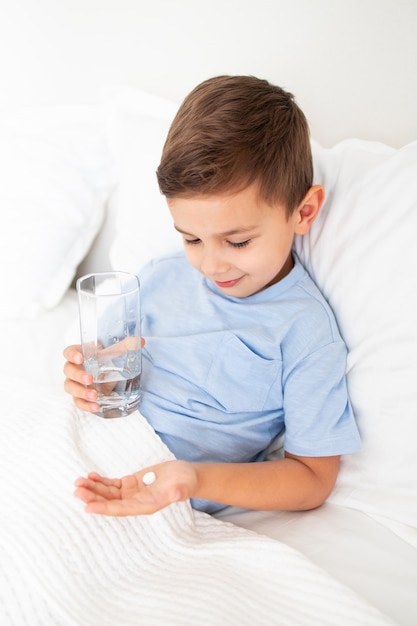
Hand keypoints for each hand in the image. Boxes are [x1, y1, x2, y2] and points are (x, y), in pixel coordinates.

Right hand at [63, 339, 144, 413]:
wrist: (106, 372)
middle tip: (90, 378)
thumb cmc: (106, 358)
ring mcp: (75, 383)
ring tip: (94, 396)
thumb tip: (140, 341)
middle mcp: (73, 369)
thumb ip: (127, 345)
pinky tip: (95, 407)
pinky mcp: (80, 397)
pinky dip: (85, 405)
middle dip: (78, 375)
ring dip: (81, 392)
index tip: (80, 358)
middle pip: (68, 371)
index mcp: (79, 354)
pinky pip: (78, 402)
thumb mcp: (115, 351)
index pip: (68, 352)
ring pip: (70, 388)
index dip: (72, 355)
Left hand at [73, 460, 197, 515]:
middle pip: (110, 502)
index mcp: (146, 506)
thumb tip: (176, 495)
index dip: (105, 508)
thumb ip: (180, 491)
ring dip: (93, 489)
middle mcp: (135, 502)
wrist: (185, 476)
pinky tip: (90, 476)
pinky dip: (100, 481)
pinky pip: (111, 485)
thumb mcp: (185, 485)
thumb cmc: (186, 482)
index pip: (121, 509)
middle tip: (77, 491)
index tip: (88, 507)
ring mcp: (131, 494)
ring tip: (78, 482)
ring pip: (108, 493)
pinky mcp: (130, 484)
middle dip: (93, 497)